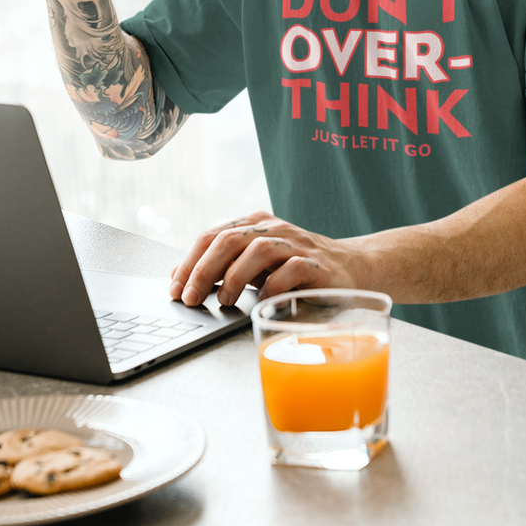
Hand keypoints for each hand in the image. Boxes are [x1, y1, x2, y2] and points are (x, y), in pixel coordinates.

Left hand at [170, 211, 359, 307]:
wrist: (350, 267)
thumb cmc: (294, 268)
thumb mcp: (253, 265)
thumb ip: (221, 266)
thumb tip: (179, 277)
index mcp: (253, 223)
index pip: (211, 235)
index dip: (189, 262)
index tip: (175, 289)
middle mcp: (273, 228)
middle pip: (229, 240)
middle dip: (204, 271)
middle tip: (191, 298)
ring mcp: (296, 244)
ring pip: (258, 250)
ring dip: (235, 278)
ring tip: (224, 301)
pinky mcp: (318, 264)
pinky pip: (292, 269)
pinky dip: (274, 285)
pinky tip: (265, 300)